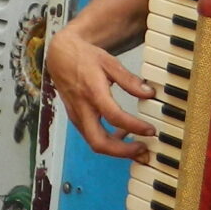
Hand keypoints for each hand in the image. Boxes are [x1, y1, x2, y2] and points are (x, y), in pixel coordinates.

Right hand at [45, 23, 157, 159]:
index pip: (114, 117)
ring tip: (139, 147)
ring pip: (95, 143)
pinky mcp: (77, 120)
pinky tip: (123, 134)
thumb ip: (129, 80)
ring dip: (118, 150)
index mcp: (92, 92)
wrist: (59, 57)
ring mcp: (77, 117)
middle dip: (123, 152)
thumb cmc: (84, 58)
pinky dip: (109, 142)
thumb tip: (148, 93)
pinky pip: (93, 137)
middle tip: (143, 151)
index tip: (150, 130)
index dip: (134, 127)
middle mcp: (82, 109)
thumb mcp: (110, 63)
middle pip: (99, 142)